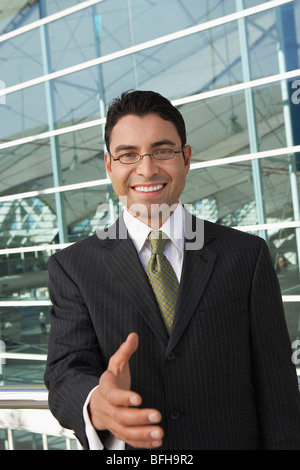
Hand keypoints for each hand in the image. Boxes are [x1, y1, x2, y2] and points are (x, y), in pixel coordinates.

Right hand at [88, 332, 163, 448]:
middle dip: (139, 417)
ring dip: (142, 434)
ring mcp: (112, 423)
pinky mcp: (120, 433)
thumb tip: (134, 335)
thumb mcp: (116, 364)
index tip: (139, 398)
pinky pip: (129, 441)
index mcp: (105, 389)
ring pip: (125, 432)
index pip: (112, 395)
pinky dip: (142, 443)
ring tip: (159, 432)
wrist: (97, 403)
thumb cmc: (111, 381)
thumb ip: (125, 351)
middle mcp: (107, 408)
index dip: (124, 397)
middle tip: (157, 415)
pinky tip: (157, 441)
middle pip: (120, 416)